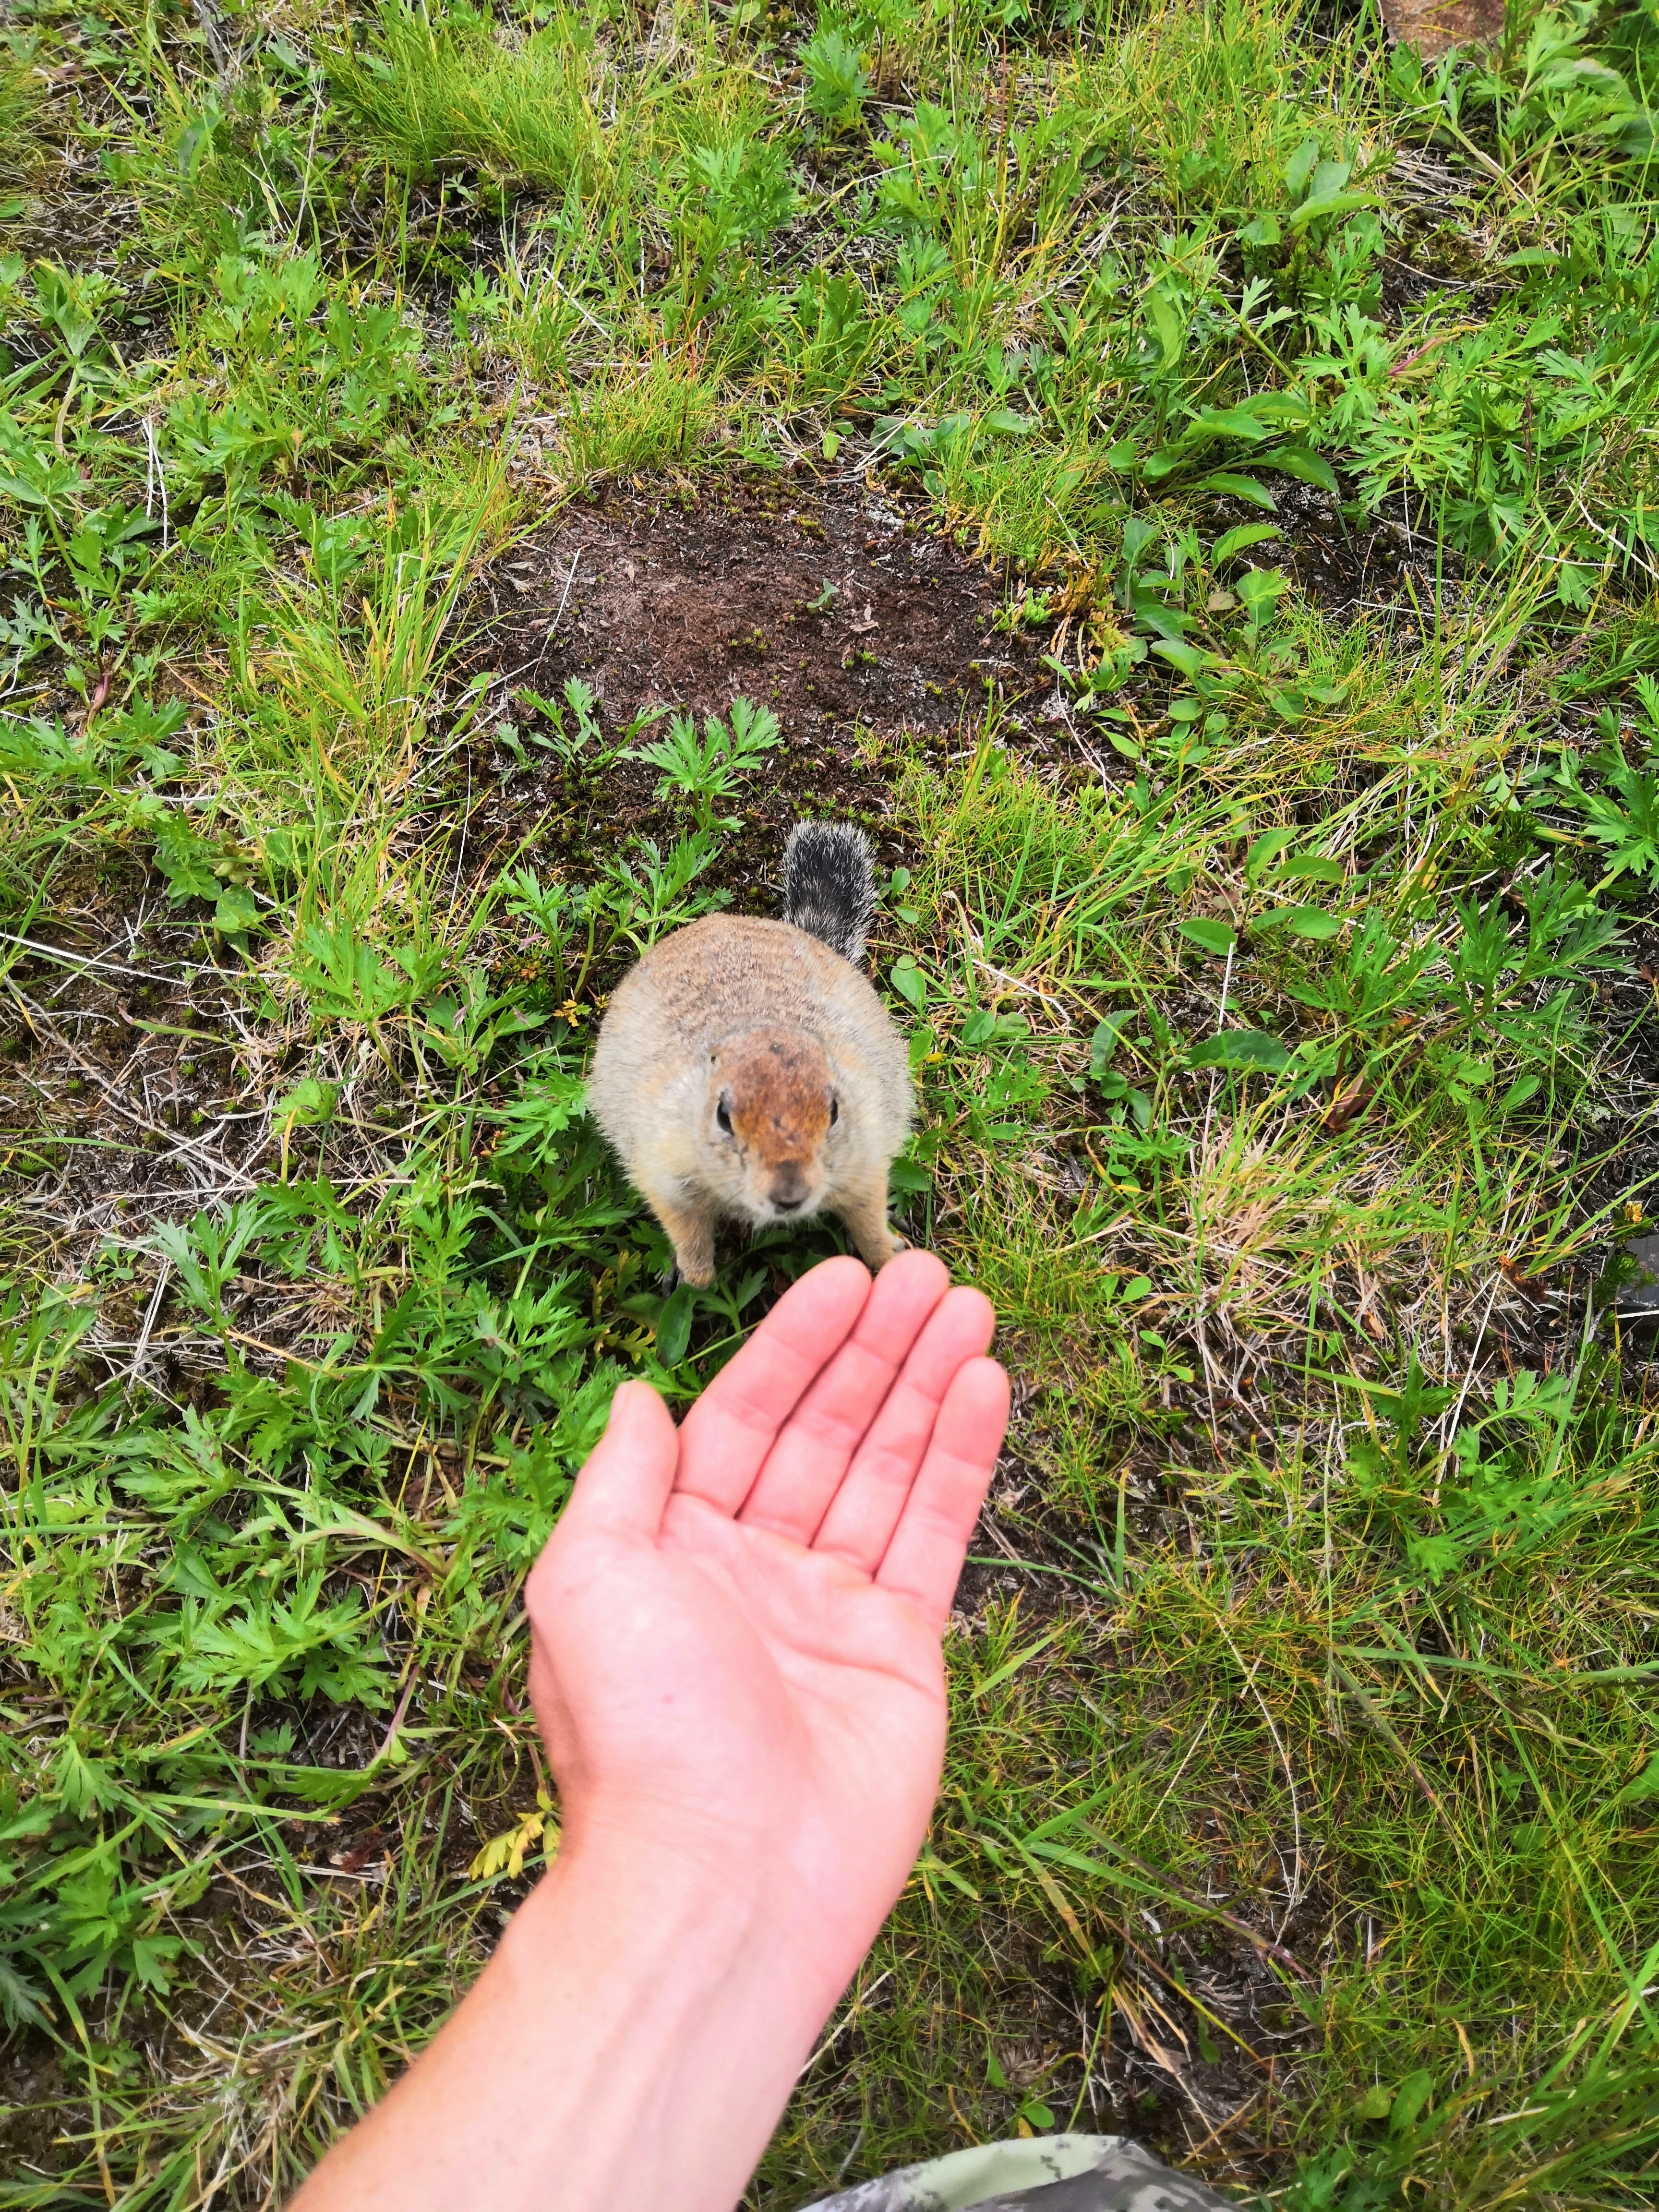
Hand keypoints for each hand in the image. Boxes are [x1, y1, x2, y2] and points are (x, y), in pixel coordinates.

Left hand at [525, 1249, 1008, 2009]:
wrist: (719, 1878)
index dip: (795, 1346)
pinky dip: (959, 1457)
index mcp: (676, 1550)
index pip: (745, 1417)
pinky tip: (983, 1387)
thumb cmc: (639, 1732)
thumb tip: (635, 1398)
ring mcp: (833, 1609)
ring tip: (969, 1305)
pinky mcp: (901, 1651)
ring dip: (926, 1383)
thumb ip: (622, 1479)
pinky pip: (934, 1532)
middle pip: (827, 1431)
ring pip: (887, 1468)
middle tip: (926, 1269)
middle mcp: (755, 1569)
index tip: (843, 1279)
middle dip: (874, 1349)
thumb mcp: (585, 1579)